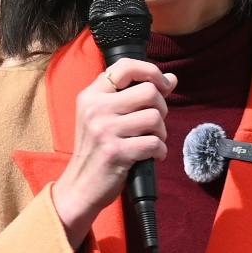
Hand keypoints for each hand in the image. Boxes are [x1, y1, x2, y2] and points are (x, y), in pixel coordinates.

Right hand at [54, 57, 173, 247]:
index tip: (162, 85)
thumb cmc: (96, 150)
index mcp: (91, 95)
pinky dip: (160, 151)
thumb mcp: (105, 117)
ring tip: (151, 141)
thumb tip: (171, 79)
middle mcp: (96, 108)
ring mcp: (105, 130)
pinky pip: (154, 143)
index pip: (125, 66)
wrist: (80, 186)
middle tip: (154, 123)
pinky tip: (152, 155)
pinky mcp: (116, 152)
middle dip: (161, 108)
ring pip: (155, 117)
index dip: (151, 71)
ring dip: (161, 132)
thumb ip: (134, 96)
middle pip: (148, 91)